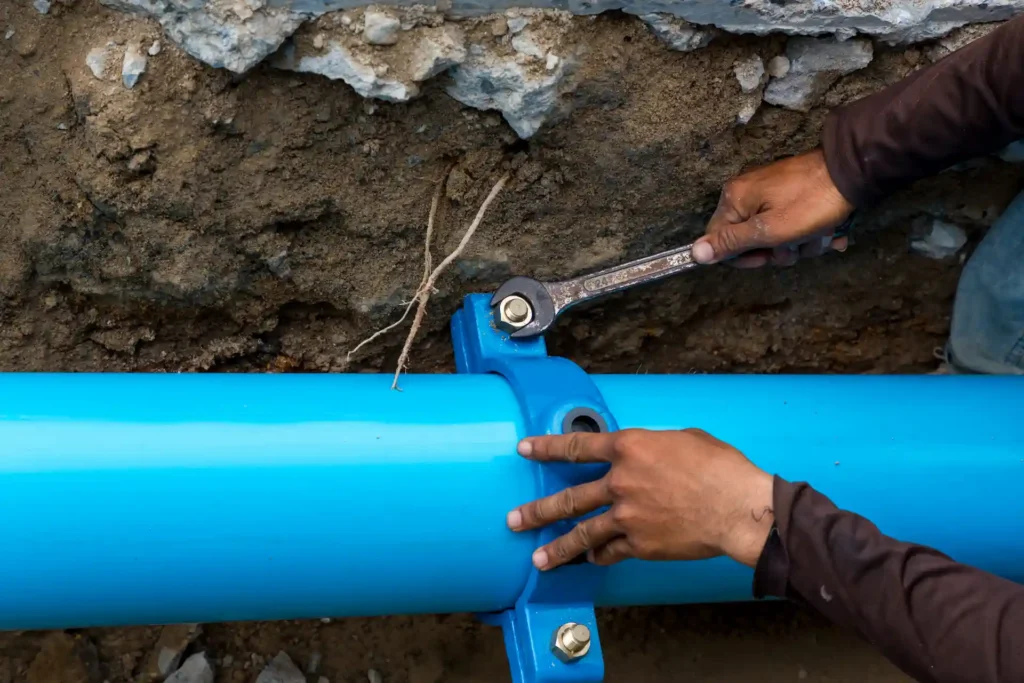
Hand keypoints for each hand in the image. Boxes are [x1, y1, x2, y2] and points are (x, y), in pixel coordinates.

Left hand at [506, 429, 774, 569]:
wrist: (736, 506)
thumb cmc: (719, 467)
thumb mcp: (684, 439)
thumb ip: (655, 446)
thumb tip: (650, 453)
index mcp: (628, 448)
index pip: (576, 446)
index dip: (546, 447)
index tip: (525, 449)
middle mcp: (620, 481)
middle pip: (568, 498)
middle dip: (537, 510)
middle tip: (515, 519)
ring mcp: (627, 515)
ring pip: (582, 533)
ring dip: (557, 547)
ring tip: (539, 558)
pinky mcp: (640, 543)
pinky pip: (612, 552)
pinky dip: (600, 556)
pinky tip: (590, 560)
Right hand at [693, 149, 853, 267]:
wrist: (854, 171)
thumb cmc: (810, 204)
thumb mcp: (770, 230)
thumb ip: (731, 243)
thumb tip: (694, 253)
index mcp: (735, 198)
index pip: (719, 239)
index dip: (743, 257)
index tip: (767, 257)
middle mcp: (747, 191)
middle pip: (750, 239)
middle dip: (779, 250)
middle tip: (798, 244)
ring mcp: (771, 190)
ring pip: (776, 234)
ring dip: (801, 244)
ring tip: (821, 234)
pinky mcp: (791, 192)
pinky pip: (792, 222)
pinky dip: (810, 232)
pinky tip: (829, 232)